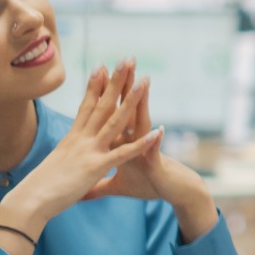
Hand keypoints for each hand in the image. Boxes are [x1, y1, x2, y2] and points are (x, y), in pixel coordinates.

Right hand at [0, 61, 160, 233]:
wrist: (28, 202)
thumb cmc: (38, 189)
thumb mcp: (55, 167)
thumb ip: (65, 159)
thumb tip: (63, 157)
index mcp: (72, 139)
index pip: (86, 106)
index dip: (95, 85)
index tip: (102, 65)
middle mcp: (81, 139)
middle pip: (102, 104)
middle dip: (116, 81)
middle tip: (128, 59)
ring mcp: (89, 151)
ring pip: (115, 121)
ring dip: (132, 100)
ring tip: (145, 81)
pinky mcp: (95, 167)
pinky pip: (123, 153)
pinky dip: (141, 143)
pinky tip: (157, 132)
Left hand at [85, 60, 217, 242]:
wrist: (173, 192)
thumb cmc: (148, 185)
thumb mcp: (118, 186)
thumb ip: (99, 186)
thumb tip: (82, 191)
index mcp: (122, 141)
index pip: (112, 112)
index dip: (104, 93)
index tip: (98, 71)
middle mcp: (135, 139)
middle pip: (127, 108)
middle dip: (124, 86)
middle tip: (124, 61)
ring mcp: (146, 148)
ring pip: (142, 122)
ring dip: (143, 104)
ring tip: (144, 82)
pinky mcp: (155, 162)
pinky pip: (154, 151)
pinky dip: (155, 142)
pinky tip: (158, 130)